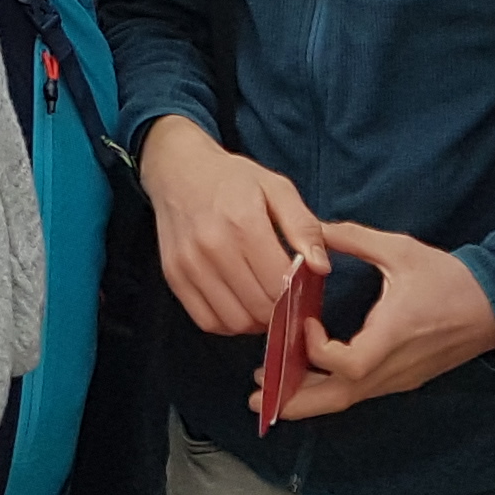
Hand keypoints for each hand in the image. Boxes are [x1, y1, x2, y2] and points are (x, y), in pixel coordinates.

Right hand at [136, 115, 321, 334]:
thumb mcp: (277, 188)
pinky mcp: (173, 276)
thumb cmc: (232, 179)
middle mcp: (212, 247)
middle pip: (258, 307)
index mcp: (243, 223)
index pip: (279, 284)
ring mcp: (188, 264)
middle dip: (279, 310)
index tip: (301, 286)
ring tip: (264, 302)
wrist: (178, 170)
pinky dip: (228, 323)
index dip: (297, 293)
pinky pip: (207, 321)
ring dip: (255, 322)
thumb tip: (321, 266)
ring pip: (234, 322)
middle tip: (286, 297)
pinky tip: (239, 304)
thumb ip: (304, 226)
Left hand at [271, 221, 494, 421]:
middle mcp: (394, 367)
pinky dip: (329, 390)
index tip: (304, 323)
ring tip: (268, 394)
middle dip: (296, 401)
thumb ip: (354, 238)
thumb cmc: (448, 278)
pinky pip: (358, 392)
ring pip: (346, 399)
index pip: (349, 364)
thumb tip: (314, 228)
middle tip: (256, 397)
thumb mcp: (400, 250)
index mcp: (394, 336)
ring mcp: (398, 378)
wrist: (494, 307)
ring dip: (308, 399)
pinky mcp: (400, 379)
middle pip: (339, 398)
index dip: (318, 351)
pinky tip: (305, 381)